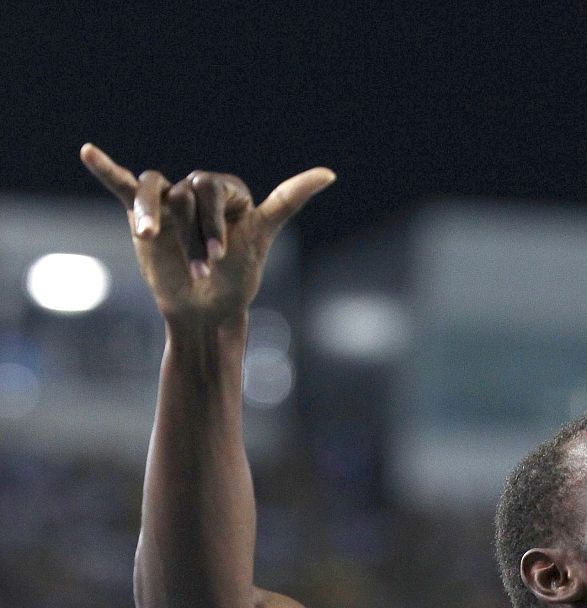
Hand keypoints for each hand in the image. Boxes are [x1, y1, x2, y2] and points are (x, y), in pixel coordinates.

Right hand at [80, 144, 334, 324]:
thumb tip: (331, 172)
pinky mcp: (142, 216)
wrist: (206, 310)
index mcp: (227, 191)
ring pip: (154, 192)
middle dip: (193, 232)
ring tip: (149, 237)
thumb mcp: (264, 234)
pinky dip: (106, 168)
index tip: (221, 256)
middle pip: (185, 193)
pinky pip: (124, 185)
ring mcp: (168, 202)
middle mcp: (196, 191)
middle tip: (204, 266)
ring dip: (152, 217)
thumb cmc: (237, 276)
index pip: (213, 188)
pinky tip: (89, 152)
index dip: (214, 222)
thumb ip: (288, 199)